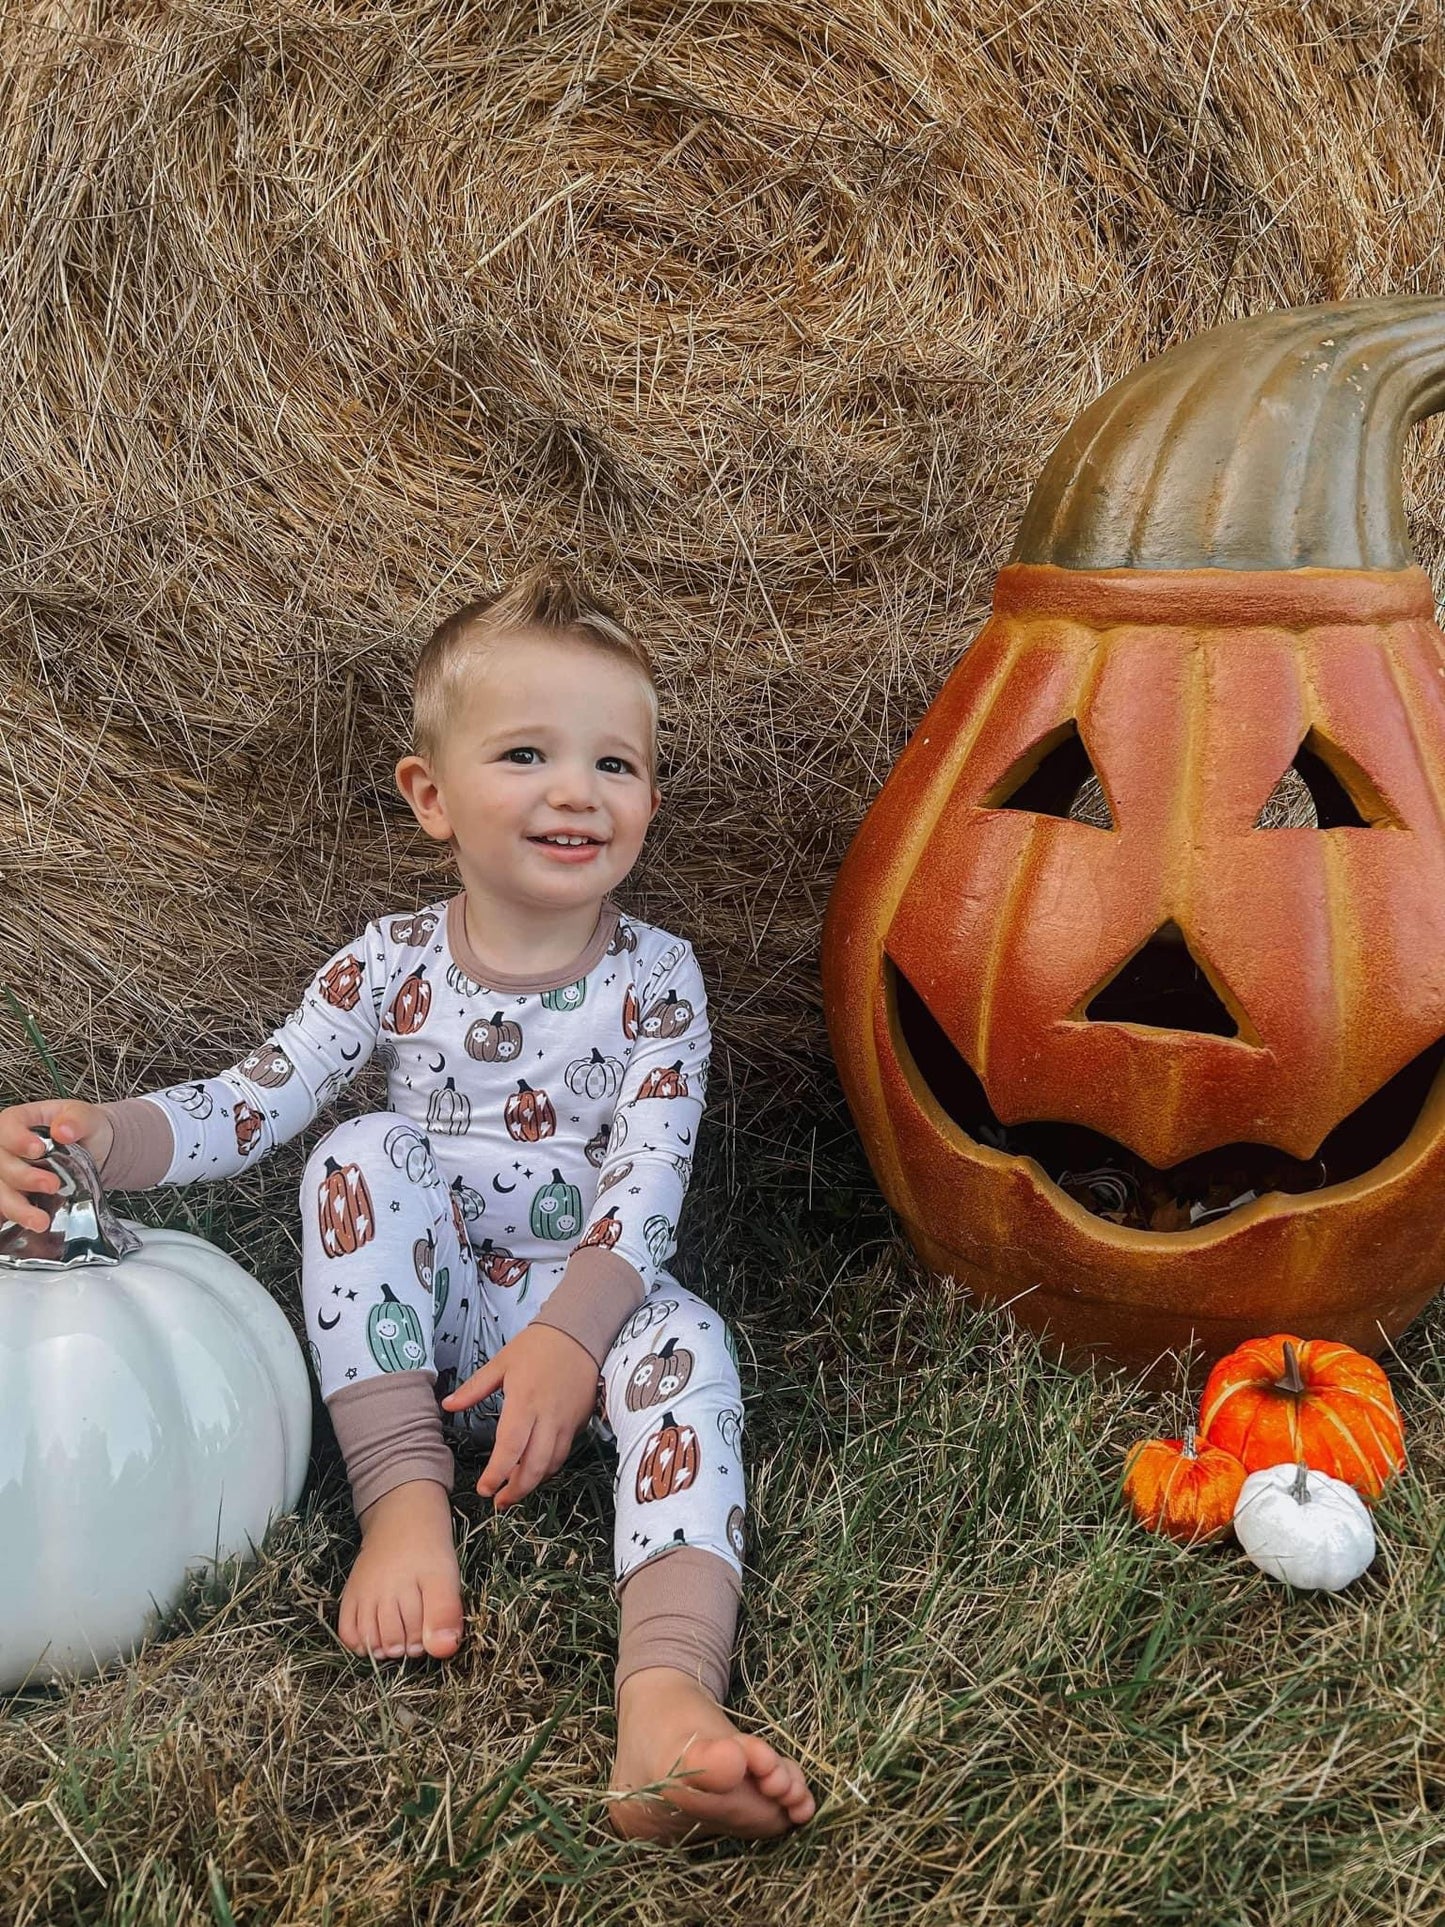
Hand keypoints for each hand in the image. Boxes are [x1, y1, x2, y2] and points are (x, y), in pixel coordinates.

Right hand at [0, 1100, 112, 1233]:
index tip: (38, 1150)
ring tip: (40, 1220)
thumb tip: (62, 1130)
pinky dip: (18, 1217)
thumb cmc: (82, 1127)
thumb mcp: (86, 1116)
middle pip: (1, 1163)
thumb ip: (75, 1120)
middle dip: (24, 1177)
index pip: (7, 1126)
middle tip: (52, 1184)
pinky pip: (8, 1207)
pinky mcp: (16, 1194)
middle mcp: (7, 1147)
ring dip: (18, 1207)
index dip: (17, 1140)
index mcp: (20, 1121)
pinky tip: (32, 1225)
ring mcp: (9, 1173)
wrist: (94, 1148)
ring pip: (1, 1191)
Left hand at [441, 1324, 600, 1510]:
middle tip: (498, 1501)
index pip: (510, 1448)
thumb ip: (474, 1388)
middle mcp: (547, 1417)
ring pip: (551, 1465)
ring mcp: (566, 1422)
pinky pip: (563, 1454)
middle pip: (534, 1466)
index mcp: (524, 1401)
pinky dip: (548, 1468)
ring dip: (532, 1483)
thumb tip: (447, 1405)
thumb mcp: (501, 1362)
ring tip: (513, 1491)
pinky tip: (534, 1470)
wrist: (578, 1333)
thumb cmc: (536, 1346)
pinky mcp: (579, 1422)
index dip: (497, 1474)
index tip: (484, 1490)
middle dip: (516, 1491)